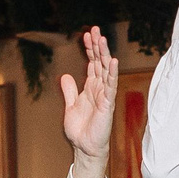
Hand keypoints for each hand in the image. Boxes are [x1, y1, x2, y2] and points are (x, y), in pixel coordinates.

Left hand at [59, 27, 117, 175]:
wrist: (85, 148)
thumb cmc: (80, 130)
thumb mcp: (70, 106)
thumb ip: (70, 90)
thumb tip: (66, 76)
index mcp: (91, 88)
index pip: (92, 64)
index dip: (89, 49)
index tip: (86, 35)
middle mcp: (99, 89)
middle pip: (100, 63)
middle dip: (97, 46)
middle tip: (95, 29)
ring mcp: (105, 95)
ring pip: (106, 70)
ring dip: (104, 54)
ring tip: (102, 39)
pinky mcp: (107, 104)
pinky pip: (110, 86)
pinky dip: (111, 73)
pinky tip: (112, 61)